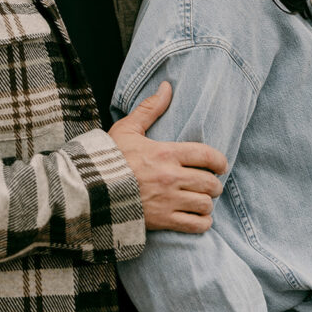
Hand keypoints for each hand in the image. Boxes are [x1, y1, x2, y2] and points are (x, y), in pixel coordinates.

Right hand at [109, 81, 227, 232]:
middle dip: (214, 184)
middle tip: (210, 183)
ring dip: (207, 203)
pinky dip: (202, 222)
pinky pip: (195, 225)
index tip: (221, 165)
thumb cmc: (109, 158)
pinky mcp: (162, 221)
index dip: (219, 161)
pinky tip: (198, 218)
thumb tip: (166, 86)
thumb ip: (150, 108)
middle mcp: (171, 177)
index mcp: (165, 153)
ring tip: (202, 200)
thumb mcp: (128, 128)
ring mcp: (168, 201)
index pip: (206, 155)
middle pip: (209, 183)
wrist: (91, 190)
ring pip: (205, 204)